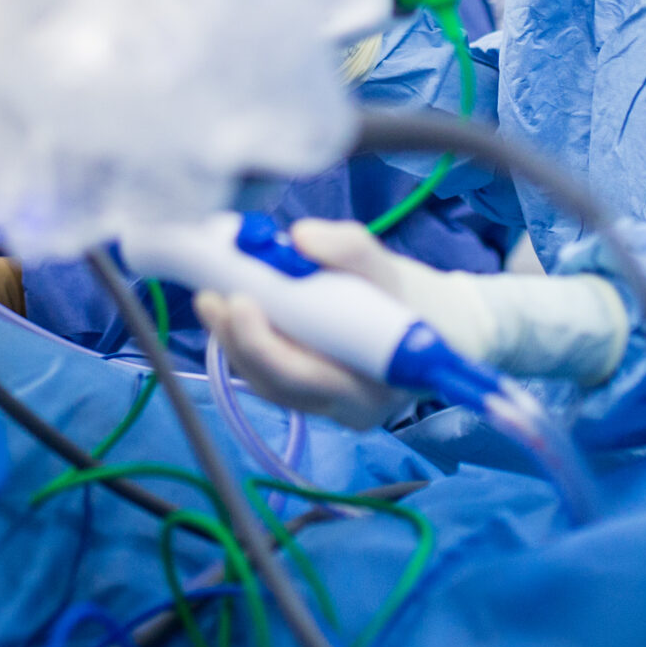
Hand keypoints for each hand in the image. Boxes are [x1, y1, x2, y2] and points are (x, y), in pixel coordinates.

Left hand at [197, 220, 631, 426]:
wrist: (433, 326)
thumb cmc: (409, 296)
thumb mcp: (386, 265)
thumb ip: (348, 248)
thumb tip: (299, 237)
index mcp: (372, 386)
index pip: (306, 375)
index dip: (264, 344)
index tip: (240, 300)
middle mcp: (344, 409)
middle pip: (276, 382)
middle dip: (237, 336)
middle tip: (212, 293)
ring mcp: (323, 406)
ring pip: (264, 381)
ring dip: (232, 338)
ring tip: (213, 295)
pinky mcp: (307, 394)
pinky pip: (266, 375)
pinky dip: (244, 342)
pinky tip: (229, 311)